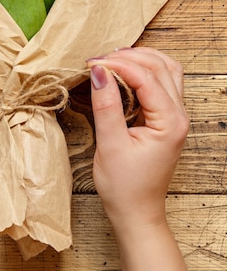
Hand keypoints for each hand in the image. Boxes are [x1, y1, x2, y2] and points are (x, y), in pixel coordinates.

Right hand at [87, 47, 188, 231]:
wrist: (136, 213)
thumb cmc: (124, 186)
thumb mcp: (110, 144)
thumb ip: (106, 105)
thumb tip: (99, 71)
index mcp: (170, 122)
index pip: (146, 77)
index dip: (117, 64)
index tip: (91, 63)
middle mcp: (180, 115)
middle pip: (161, 66)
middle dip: (129, 57)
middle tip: (99, 60)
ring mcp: (176, 116)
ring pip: (167, 70)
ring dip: (141, 59)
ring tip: (112, 60)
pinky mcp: (168, 119)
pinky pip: (164, 83)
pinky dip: (145, 71)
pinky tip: (125, 72)